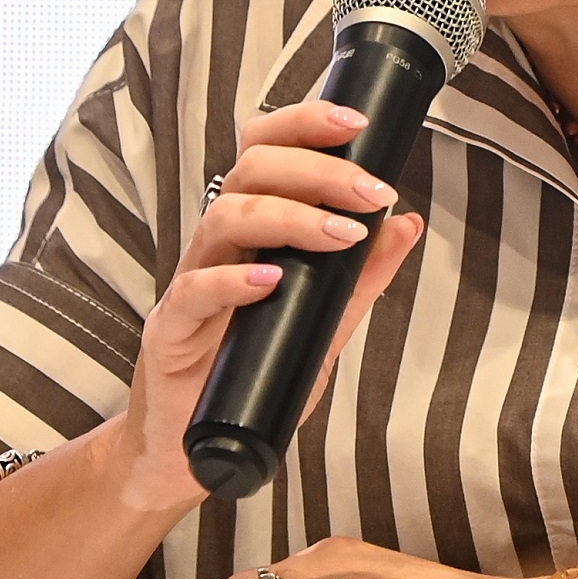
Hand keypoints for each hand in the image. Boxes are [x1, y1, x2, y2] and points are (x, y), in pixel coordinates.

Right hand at [101, 101, 424, 516]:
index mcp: (250, 233)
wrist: (193, 452)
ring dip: (291, 218)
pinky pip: (194, 291)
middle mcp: (217, 247)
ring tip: (343, 235)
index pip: (266, 153)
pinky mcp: (170, 333)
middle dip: (317, 170)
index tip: (358, 126)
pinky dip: (233, 281)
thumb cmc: (254, 379)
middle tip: (371, 190)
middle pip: (250, 172)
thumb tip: (407, 223)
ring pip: (225, 218)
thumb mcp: (322, 325)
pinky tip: (271, 281)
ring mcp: (190, 286)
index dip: (304, 127)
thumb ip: (360, 279)